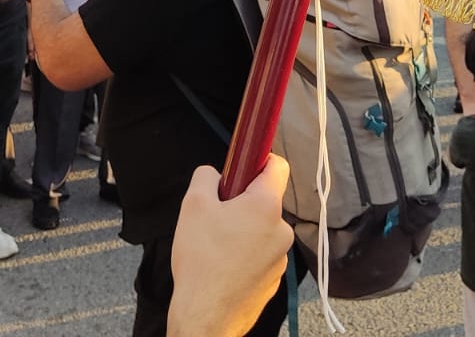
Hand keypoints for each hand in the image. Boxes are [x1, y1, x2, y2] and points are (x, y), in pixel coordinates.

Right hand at [169, 156, 292, 336]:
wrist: (206, 315)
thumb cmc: (202, 261)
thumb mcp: (193, 204)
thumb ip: (205, 176)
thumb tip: (212, 174)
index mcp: (266, 207)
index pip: (278, 166)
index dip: (260, 159)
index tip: (244, 164)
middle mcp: (281, 231)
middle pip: (264, 201)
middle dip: (241, 203)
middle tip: (215, 215)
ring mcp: (280, 258)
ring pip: (261, 230)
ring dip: (242, 232)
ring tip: (215, 247)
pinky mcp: (273, 280)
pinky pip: (260, 256)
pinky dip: (244, 256)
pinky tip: (222, 266)